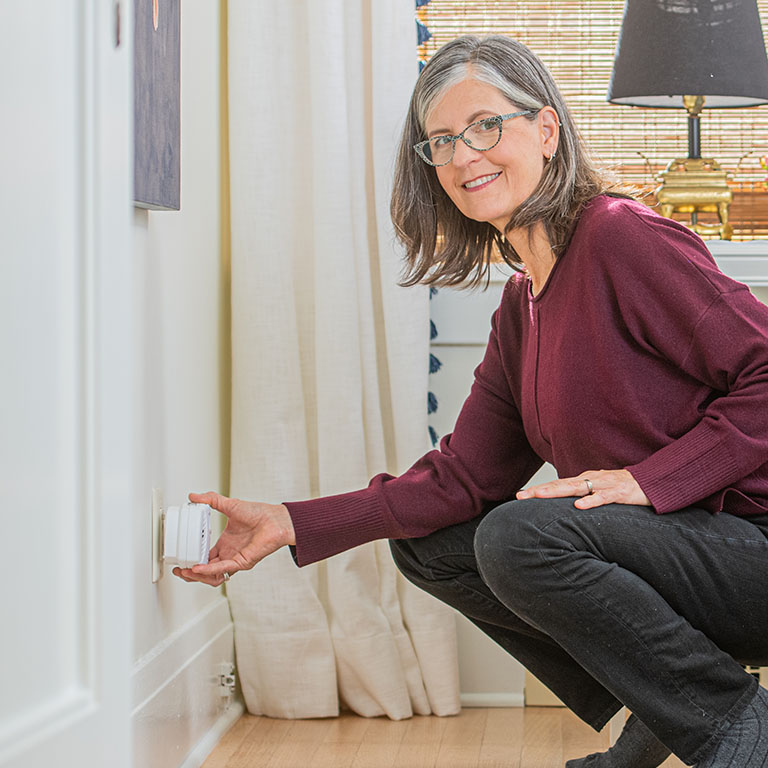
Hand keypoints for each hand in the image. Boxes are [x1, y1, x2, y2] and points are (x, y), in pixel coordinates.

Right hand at [172, 491, 295, 586]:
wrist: (276, 518)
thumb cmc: (259, 514)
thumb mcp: (230, 505)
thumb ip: (211, 500)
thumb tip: (194, 496)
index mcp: (225, 543)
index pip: (204, 557)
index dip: (191, 559)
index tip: (179, 557)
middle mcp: (228, 553)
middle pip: (205, 571)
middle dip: (190, 573)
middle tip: (178, 569)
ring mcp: (235, 559)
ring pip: (212, 575)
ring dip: (198, 576)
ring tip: (186, 571)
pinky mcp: (242, 562)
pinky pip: (223, 569)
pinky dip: (209, 569)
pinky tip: (199, 567)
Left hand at [516, 469, 650, 509]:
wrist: (653, 481)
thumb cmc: (623, 487)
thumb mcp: (599, 491)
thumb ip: (583, 495)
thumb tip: (566, 508)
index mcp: (585, 480)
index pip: (558, 485)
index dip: (539, 490)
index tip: (520, 496)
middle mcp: (591, 480)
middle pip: (561, 485)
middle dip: (540, 491)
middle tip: (521, 496)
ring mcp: (605, 485)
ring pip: (577, 488)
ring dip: (557, 492)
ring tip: (539, 496)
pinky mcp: (620, 493)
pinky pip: (604, 498)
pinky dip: (592, 501)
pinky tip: (579, 506)